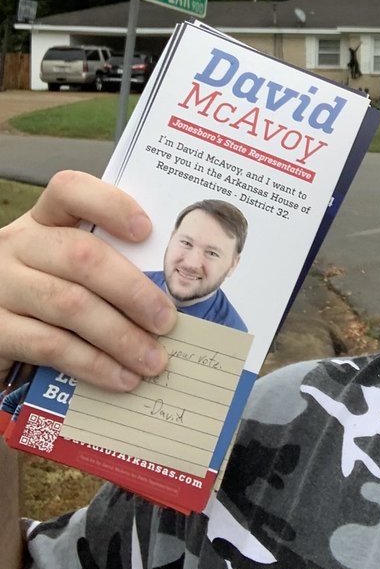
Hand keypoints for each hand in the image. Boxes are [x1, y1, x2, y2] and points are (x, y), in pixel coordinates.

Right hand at [0, 171, 176, 390]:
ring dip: (121, 336)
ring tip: (154, 360)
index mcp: (43, 220)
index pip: (69, 190)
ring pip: (70, 305)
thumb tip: (173, 294)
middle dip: (133, 291)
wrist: (0, 332)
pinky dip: (94, 364)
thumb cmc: (49, 296)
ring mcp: (0, 286)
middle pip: (81, 256)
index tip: (147, 230)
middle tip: (167, 321)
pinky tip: (122, 378)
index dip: (110, 205)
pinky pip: (51, 345)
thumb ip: (109, 266)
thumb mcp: (70, 270)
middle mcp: (17, 245)